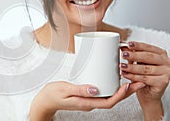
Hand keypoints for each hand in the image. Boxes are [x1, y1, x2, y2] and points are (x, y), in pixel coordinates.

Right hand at [29, 81, 144, 120]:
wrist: (45, 100)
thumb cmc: (53, 95)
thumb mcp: (65, 90)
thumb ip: (80, 89)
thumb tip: (95, 89)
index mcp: (86, 103)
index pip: (108, 102)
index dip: (120, 95)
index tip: (127, 85)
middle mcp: (90, 103)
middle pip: (113, 99)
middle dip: (127, 91)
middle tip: (137, 81)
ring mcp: (89, 100)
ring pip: (109, 96)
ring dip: (121, 89)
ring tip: (130, 79)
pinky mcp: (86, 95)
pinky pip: (103, 92)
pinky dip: (111, 86)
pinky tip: (113, 79)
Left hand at [120, 41, 169, 119]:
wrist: (148, 93)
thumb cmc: (144, 76)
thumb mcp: (138, 63)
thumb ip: (132, 54)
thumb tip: (123, 47)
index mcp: (160, 54)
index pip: (149, 47)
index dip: (138, 45)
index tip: (129, 44)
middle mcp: (165, 62)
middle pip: (148, 57)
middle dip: (134, 55)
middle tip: (124, 54)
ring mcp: (166, 72)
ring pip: (146, 68)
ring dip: (132, 67)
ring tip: (122, 66)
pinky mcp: (162, 82)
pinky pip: (145, 78)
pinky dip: (133, 76)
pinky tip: (126, 74)